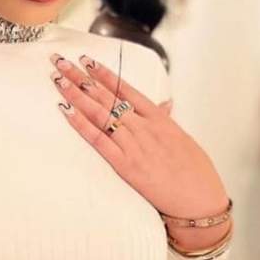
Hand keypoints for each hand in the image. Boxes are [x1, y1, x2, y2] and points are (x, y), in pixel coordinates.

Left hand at [49, 52, 228, 221]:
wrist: (200, 199)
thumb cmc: (195, 172)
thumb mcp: (182, 140)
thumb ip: (167, 121)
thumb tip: (164, 105)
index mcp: (159, 119)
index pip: (127, 90)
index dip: (105, 74)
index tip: (88, 61)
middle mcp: (145, 127)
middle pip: (108, 97)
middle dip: (82, 78)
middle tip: (62, 62)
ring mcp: (135, 145)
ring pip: (101, 113)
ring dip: (77, 95)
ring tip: (59, 79)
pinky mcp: (126, 165)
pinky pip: (99, 140)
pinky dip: (81, 124)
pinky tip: (66, 111)